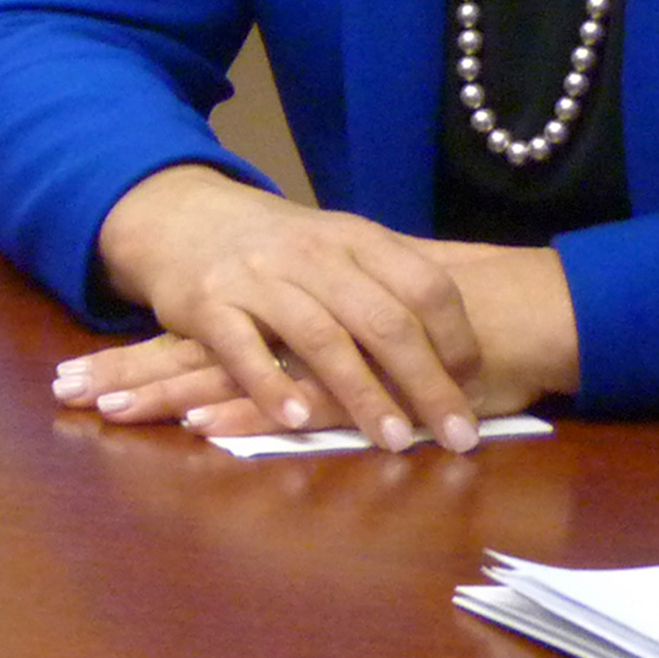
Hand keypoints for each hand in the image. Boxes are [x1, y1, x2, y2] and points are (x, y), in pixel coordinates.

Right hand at [57, 166, 571, 451]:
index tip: (476, 384)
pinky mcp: (206, 302)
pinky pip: (243, 348)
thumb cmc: (278, 246)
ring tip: (395, 441)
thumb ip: (389, 284)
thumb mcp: (337, 246)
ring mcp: (256, 276)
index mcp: (352, 237)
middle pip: (382, 319)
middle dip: (427, 383)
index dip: (456, 338)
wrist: (181, 215)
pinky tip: (295, 420)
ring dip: (363, 394)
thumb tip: (467, 345)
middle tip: (458, 437)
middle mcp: (309, 253)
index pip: (423, 284)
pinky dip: (270, 386)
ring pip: (320, 337)